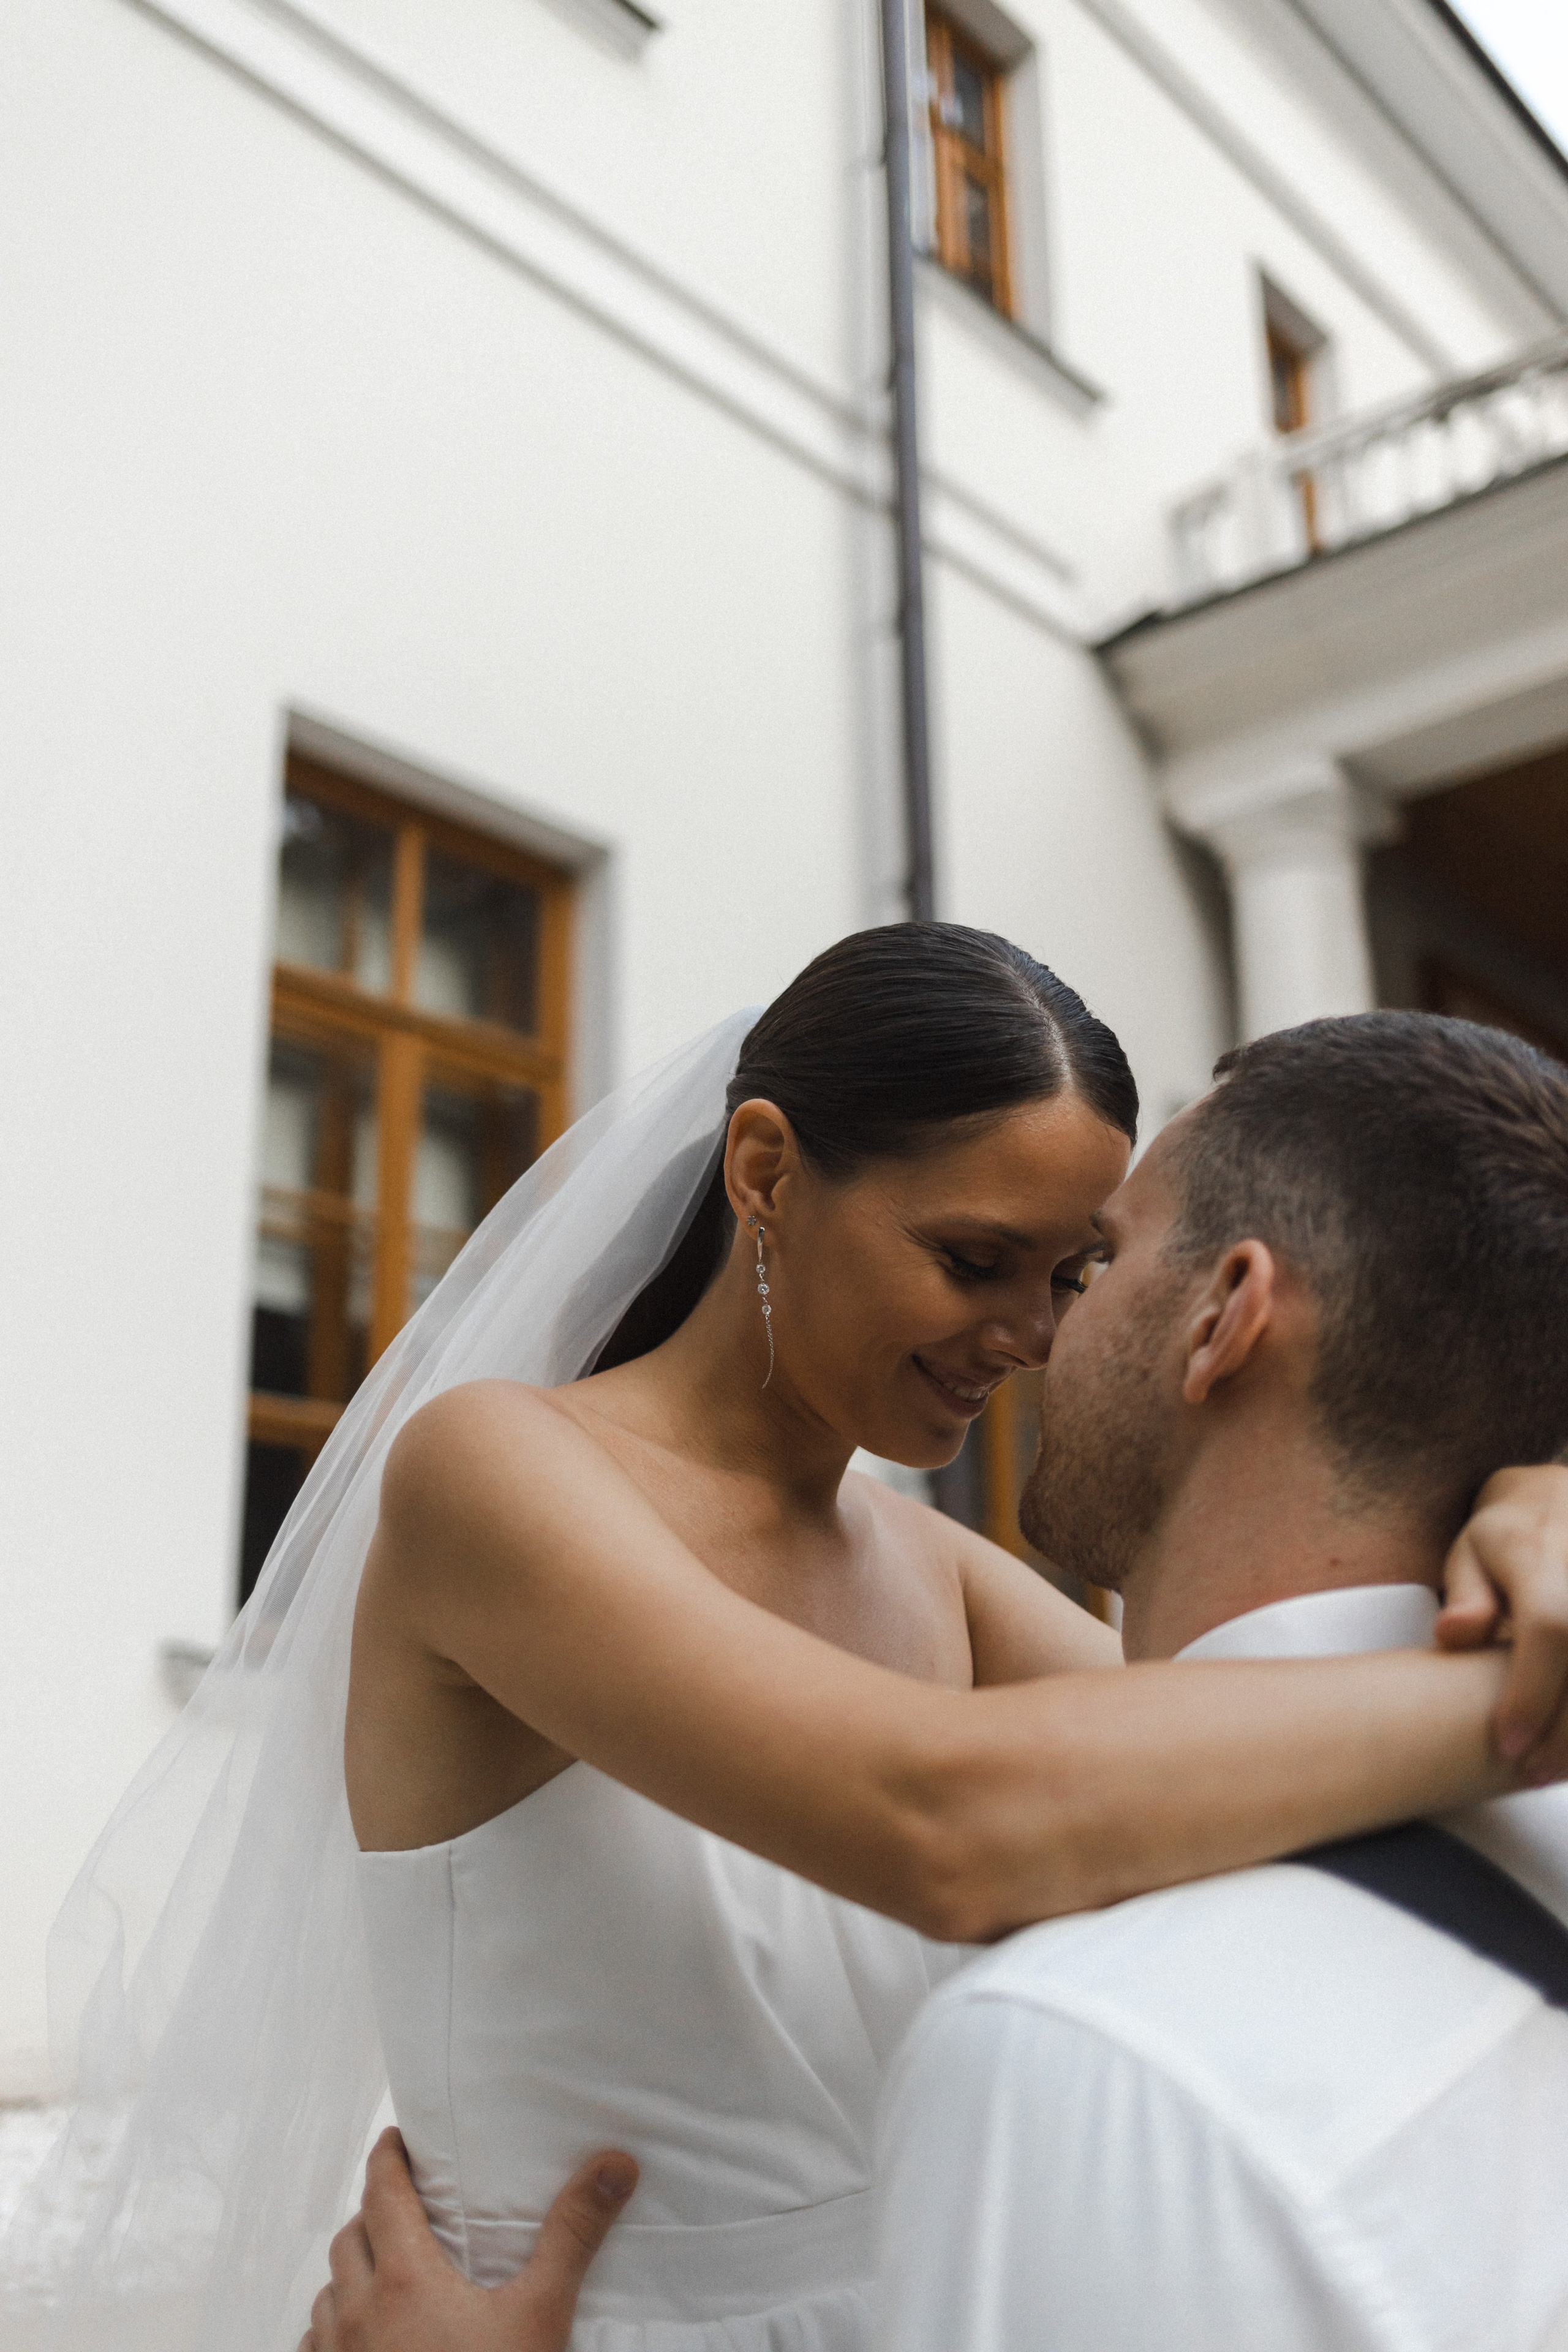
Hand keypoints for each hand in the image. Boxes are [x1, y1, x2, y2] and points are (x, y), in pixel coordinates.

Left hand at [299, 2128, 637, 2351]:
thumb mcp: (541, 2314)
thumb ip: (573, 2236)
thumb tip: (615, 2164)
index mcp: (404, 2279)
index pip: (382, 2192)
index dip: (387, 2157)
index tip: (396, 2137)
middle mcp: (359, 2313)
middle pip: (350, 2238)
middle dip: (373, 2214)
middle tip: (405, 2207)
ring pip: (328, 2294)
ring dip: (351, 2273)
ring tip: (382, 2271)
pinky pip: (315, 2347)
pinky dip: (333, 2329)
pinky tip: (358, 2338)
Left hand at [1436, 1464, 1567, 1779]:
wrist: (1564, 1498)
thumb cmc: (1508, 1537)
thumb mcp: (1473, 1551)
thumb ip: (1467, 1594)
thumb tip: (1452, 1635)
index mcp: (1540, 1552)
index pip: (1549, 1628)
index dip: (1532, 1692)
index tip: (1505, 1744)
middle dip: (1566, 1731)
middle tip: (1531, 1774)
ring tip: (1554, 1768)